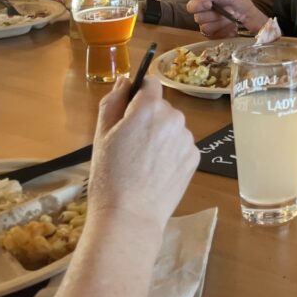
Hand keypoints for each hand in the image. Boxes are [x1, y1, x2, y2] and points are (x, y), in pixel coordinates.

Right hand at [86, 77, 197, 232]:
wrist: (130, 215)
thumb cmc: (109, 175)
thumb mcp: (101, 134)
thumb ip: (113, 101)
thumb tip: (125, 81)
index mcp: (150, 108)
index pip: (150, 84)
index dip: (138, 95)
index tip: (128, 112)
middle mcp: (175, 118)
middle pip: (161, 107)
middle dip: (148, 118)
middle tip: (130, 145)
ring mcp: (188, 138)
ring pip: (172, 127)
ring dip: (161, 136)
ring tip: (143, 162)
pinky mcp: (195, 157)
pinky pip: (181, 146)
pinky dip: (171, 153)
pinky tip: (156, 171)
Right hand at [187, 0, 266, 37]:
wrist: (255, 20)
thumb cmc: (243, 7)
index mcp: (207, 5)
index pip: (192, 6)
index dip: (198, 5)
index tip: (209, 4)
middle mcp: (205, 17)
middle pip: (197, 18)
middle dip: (211, 15)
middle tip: (223, 13)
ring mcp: (210, 28)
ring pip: (205, 28)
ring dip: (219, 23)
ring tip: (230, 20)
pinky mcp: (215, 38)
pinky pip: (213, 36)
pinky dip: (224, 31)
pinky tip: (232, 28)